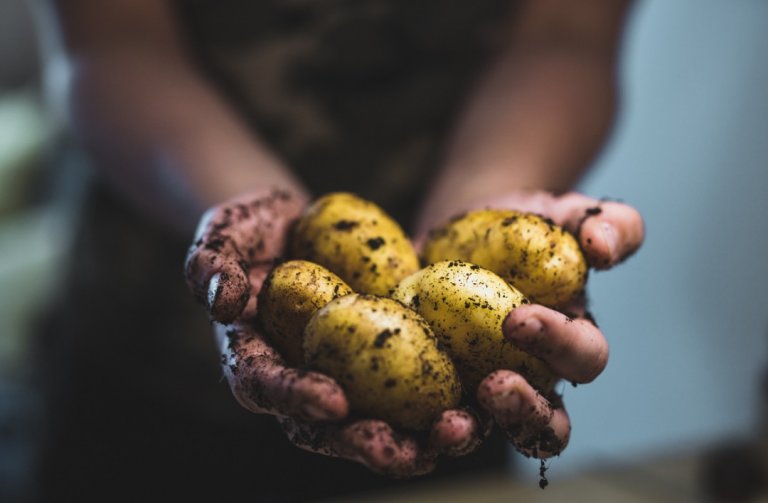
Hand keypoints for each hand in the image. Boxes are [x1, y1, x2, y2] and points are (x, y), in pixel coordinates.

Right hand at [185, 188, 487, 476]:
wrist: (290, 227)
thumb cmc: (249, 232)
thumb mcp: (221, 236)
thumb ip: (210, 264)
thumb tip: (223, 297)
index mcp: (255, 363)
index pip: (269, 390)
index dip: (298, 399)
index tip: (333, 399)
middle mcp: (300, 383)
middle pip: (330, 429)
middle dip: (369, 444)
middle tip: (407, 450)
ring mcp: (344, 377)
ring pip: (379, 420)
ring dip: (420, 436)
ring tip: (459, 432)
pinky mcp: (382, 362)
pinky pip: (413, 387)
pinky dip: (446, 397)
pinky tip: (482, 396)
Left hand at [418, 190, 643, 458]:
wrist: (460, 230)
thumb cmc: (524, 226)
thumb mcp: (566, 215)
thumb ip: (610, 224)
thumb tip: (603, 247)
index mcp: (569, 343)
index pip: (582, 359)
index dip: (559, 345)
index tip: (518, 318)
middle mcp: (529, 378)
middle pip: (543, 423)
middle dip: (524, 413)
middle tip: (493, 385)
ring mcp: (476, 387)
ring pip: (482, 432)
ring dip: (467, 435)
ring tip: (446, 423)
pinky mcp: (428, 386)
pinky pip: (419, 415)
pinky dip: (406, 422)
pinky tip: (384, 412)